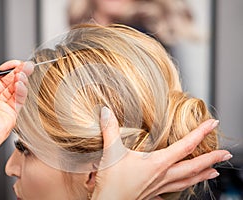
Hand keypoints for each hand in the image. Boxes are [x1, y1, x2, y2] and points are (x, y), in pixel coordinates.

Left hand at [0, 60, 33, 185]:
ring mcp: (1, 106)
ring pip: (14, 90)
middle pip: (7, 81)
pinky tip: (21, 85)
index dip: (6, 68)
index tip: (16, 63)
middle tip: (27, 66)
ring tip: (24, 75)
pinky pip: (19, 100)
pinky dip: (22, 91)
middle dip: (18, 72)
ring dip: (20, 80)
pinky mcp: (11, 114)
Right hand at [92, 107, 231, 199]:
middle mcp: (163, 175)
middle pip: (194, 167)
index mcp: (157, 163)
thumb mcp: (111, 152)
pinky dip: (183, 187)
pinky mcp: (152, 194)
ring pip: (187, 181)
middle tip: (226, 154)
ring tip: (215, 172)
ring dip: (203, 175)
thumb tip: (105, 111)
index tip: (213, 124)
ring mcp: (159, 187)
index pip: (185, 146)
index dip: (200, 133)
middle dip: (212, 159)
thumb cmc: (111, 182)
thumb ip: (110, 129)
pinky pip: (173, 191)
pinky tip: (183, 188)